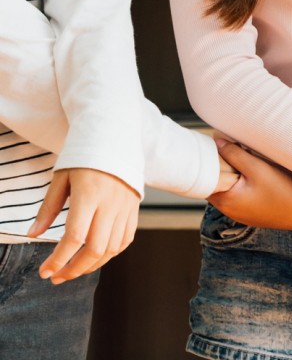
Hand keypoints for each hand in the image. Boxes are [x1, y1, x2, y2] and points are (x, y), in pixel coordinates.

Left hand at [29, 168, 138, 282]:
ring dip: (91, 266)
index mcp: (89, 195)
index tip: (45, 272)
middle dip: (74, 269)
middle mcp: (110, 204)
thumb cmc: (84, 158)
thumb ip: (48, 209)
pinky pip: (125, 240)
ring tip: (73, 270)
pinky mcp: (134, 209)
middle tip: (57, 277)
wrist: (116, 140)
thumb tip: (32, 235)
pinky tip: (95, 257)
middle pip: (95, 248)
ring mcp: (125, 208)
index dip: (59, 259)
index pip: (75, 237)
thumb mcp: (61, 179)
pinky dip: (110, 254)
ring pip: (112, 248)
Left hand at [209, 141, 291, 230]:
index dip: (210, 162)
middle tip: (234, 151)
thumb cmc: (282, 190)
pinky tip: (257, 178)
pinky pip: (241, 197)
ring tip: (248, 163)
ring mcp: (242, 214)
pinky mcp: (253, 214)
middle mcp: (229, 211)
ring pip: (230, 190)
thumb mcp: (257, 168)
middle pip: (217, 184)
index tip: (217, 148)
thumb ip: (234, 154)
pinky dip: (244, 186)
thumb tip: (217, 142)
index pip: (206, 178)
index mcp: (225, 200)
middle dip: (224, 168)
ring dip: (234, 176)